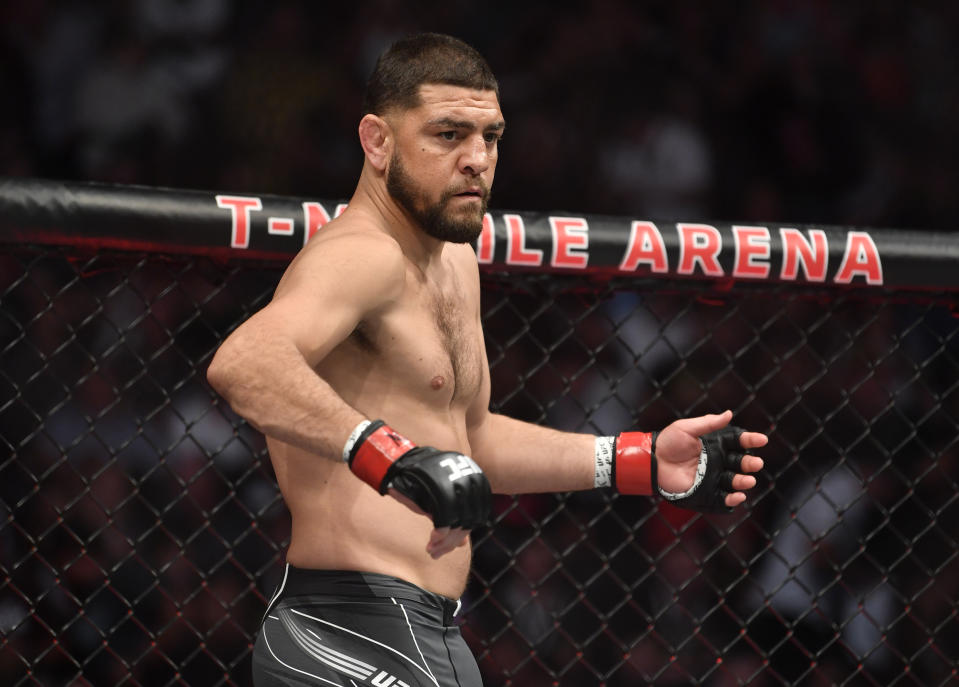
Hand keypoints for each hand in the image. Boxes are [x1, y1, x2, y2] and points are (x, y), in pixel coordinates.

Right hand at [346, 420, 491, 555]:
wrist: (397, 466)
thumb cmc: (418, 483)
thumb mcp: (439, 502)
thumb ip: (454, 518)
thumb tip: (464, 543)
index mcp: (473, 478)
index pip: (478, 514)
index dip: (464, 533)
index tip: (452, 546)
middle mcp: (467, 480)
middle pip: (469, 520)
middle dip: (453, 542)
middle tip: (437, 553)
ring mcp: (455, 484)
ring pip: (458, 524)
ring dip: (445, 544)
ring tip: (433, 551)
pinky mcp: (440, 491)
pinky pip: (445, 522)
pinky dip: (440, 537)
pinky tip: (431, 541)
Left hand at [655, 410, 766, 510]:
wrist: (653, 461)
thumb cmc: (669, 442)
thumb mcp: (687, 428)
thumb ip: (708, 423)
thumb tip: (729, 413)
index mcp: (716, 445)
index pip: (738, 442)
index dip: (751, 441)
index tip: (762, 440)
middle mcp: (718, 461)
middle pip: (740, 463)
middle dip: (750, 463)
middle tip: (756, 463)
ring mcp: (713, 477)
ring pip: (735, 481)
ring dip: (744, 481)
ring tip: (749, 480)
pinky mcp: (706, 493)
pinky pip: (723, 498)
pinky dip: (733, 499)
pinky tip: (738, 496)